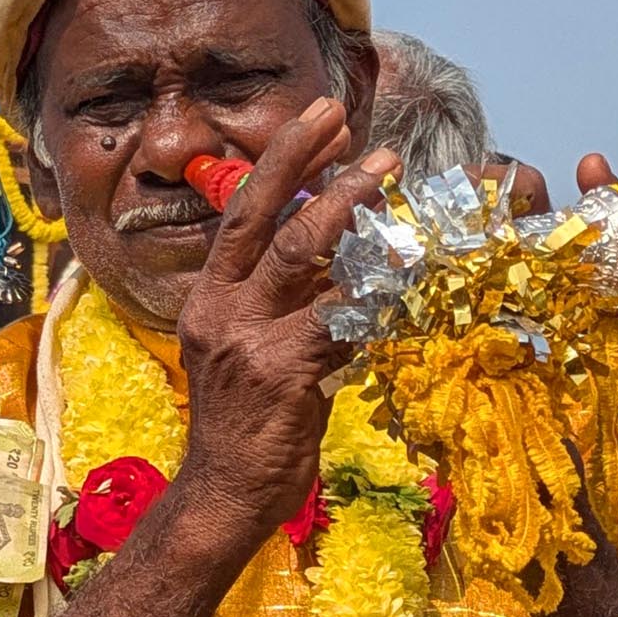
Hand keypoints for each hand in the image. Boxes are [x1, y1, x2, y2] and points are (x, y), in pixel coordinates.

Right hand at [174, 97, 397, 552]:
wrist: (222, 496)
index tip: (317, 122)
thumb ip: (277, 303)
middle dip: (303, 159)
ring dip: (346, 206)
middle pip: (263, 215)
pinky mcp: (283, 372)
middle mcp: (221, 307)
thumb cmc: (243, 425)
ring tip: (385, 171)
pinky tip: (407, 271)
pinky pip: (338, 318)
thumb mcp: (240, 350)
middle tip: (343, 120)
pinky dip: (374, 292)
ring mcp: (248, 338)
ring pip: (301, 253)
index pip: (243, 214)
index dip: (280, 163)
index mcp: (210, 296)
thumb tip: (331, 257)